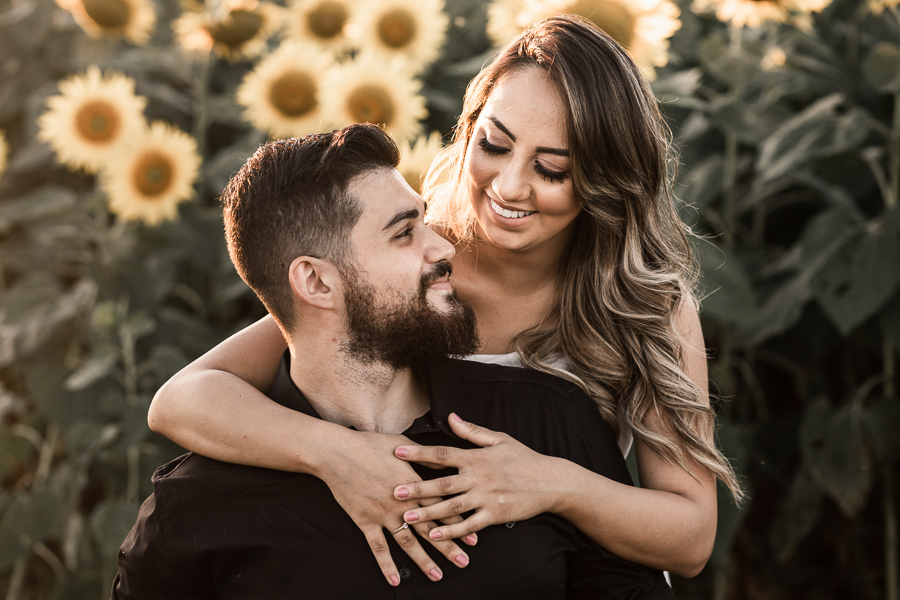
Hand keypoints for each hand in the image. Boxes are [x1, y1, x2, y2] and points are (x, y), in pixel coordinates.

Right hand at [318, 428, 472, 585]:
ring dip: (424, 560)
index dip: (459, 523)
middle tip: (464, 562)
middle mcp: (402, 503)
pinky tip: (395, 580)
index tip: (474, 537)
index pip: (442, 507)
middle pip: (430, 529)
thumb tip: (445, 463)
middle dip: (449, 547)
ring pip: (408, 543)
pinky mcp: (365, 521)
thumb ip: (425, 457)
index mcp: (414, 484)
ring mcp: (383, 514)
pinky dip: (386, 565)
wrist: (337, 453)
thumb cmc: (369, 444)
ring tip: (438, 575)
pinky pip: (378, 547)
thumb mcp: (403, 445)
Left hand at [392, 414, 560, 540]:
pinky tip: (436, 536)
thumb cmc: (524, 459)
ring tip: (407, 518)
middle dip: (417, 488)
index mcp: (477, 457)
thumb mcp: (499, 439)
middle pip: (442, 483)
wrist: (551, 481)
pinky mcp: (495, 515)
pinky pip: (469, 525)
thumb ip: (472, 431)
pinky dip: (452, 532)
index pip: (443, 453)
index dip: (419, 453)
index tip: (398, 452)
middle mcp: (479, 477)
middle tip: (394, 493)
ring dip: (429, 513)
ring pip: (452, 507)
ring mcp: (486, 497)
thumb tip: (451, 417)